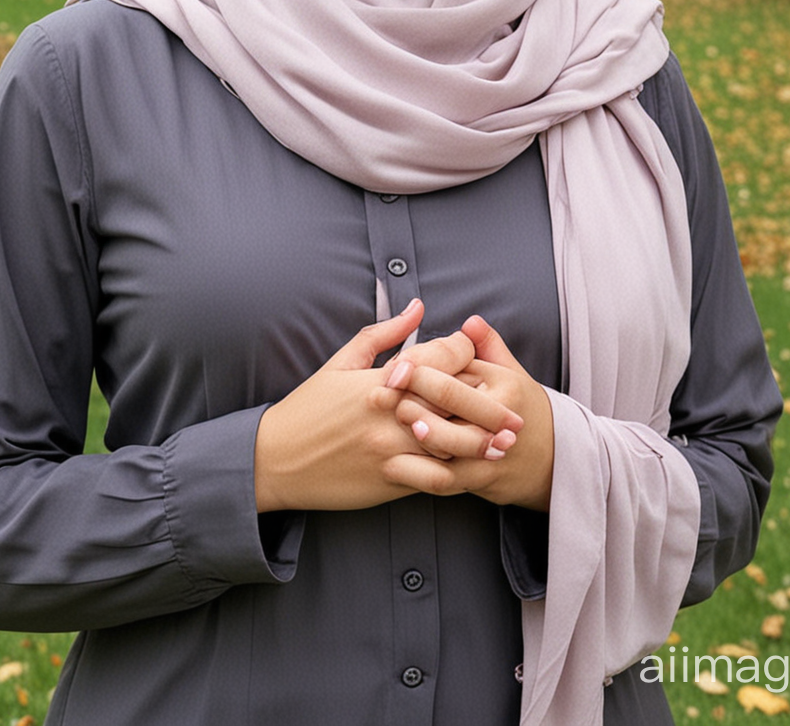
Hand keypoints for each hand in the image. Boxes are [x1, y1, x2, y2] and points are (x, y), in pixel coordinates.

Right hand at [253, 301, 522, 513]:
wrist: (274, 459)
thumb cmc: (308, 407)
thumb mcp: (340, 362)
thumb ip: (383, 334)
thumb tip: (418, 308)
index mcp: (380, 380)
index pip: (438, 360)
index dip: (462, 353)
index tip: (473, 353)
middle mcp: (389, 414)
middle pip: (454, 403)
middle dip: (489, 404)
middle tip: (514, 410)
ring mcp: (390, 450)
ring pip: (451, 445)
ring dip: (482, 444)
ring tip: (504, 442)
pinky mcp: (387, 481)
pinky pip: (433, 481)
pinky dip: (458, 476)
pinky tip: (472, 472)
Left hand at [383, 315, 554, 511]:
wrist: (551, 458)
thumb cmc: (521, 406)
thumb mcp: (511, 371)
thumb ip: (487, 344)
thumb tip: (469, 323)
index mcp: (505, 385)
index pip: (455, 373)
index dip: (419, 368)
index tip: (393, 367)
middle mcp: (500, 419)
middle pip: (448, 405)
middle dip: (411, 399)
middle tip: (379, 397)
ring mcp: (490, 453)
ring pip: (445, 445)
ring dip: (410, 435)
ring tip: (387, 428)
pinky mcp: (480, 480)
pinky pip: (443, 479)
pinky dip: (416, 474)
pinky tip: (391, 466)